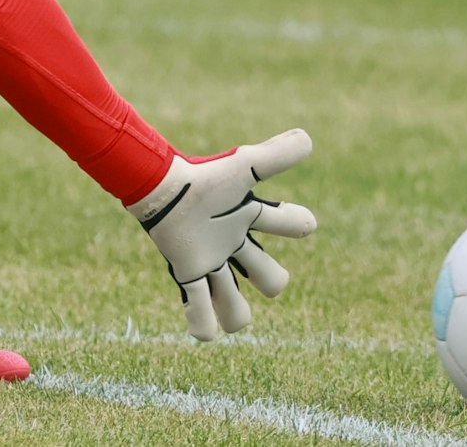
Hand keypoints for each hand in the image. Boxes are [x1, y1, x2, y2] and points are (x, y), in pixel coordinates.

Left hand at [125, 129, 316, 340]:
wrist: (157, 187)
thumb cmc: (202, 177)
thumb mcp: (244, 168)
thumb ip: (276, 156)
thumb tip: (309, 139)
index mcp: (251, 216)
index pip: (294, 225)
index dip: (298, 224)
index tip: (293, 219)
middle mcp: (234, 243)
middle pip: (272, 279)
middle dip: (270, 280)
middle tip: (247, 261)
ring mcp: (211, 260)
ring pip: (236, 305)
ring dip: (236, 312)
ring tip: (225, 301)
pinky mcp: (188, 272)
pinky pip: (200, 310)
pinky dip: (203, 324)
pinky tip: (204, 327)